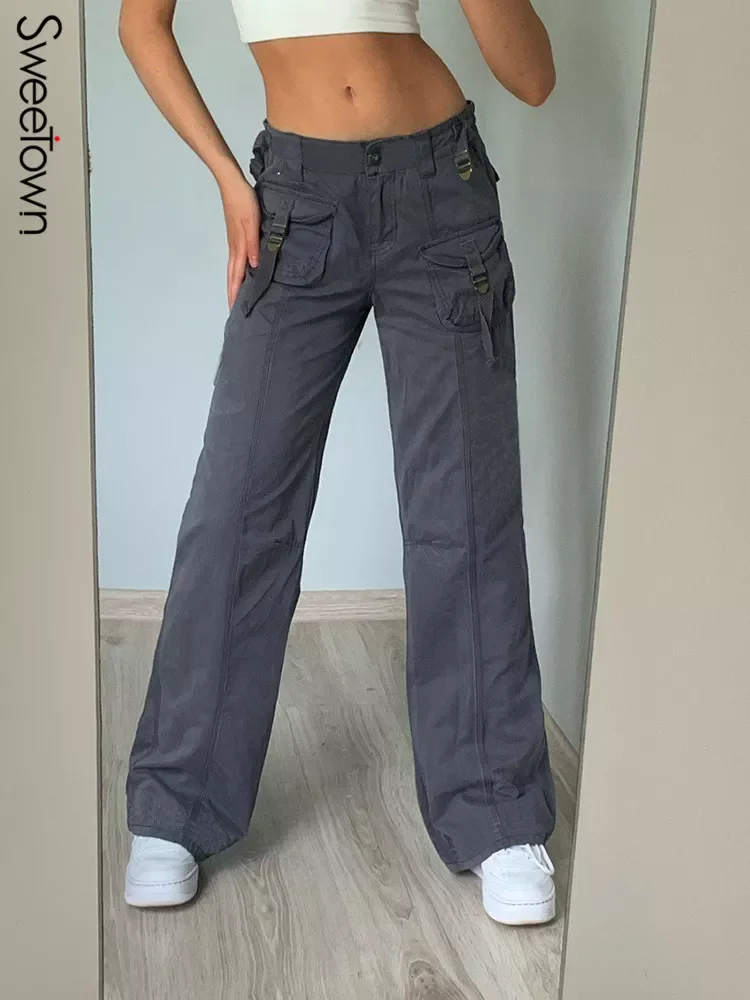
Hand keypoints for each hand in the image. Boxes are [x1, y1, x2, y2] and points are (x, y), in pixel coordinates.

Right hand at [219, 173, 260, 309]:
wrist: (232, 183)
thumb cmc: (243, 200)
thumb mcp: (251, 222)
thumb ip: (253, 243)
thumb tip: (254, 266)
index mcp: (238, 245)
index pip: (236, 274)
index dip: (236, 292)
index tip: (234, 308)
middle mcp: (234, 246)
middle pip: (232, 274)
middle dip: (232, 292)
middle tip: (232, 308)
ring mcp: (233, 240)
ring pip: (233, 267)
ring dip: (233, 282)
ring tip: (235, 295)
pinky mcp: (235, 234)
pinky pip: (235, 258)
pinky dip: (236, 269)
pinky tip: (241, 271)